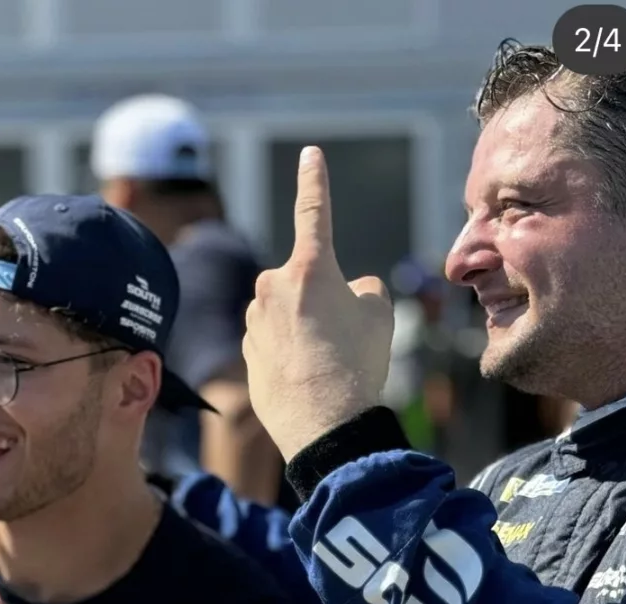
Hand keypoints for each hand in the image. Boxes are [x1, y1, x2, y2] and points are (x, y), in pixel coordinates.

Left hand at [242, 146, 394, 461]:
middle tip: (342, 338)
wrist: (324, 426)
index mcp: (308, 267)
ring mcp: (254, 321)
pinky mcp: (246, 352)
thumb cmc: (356, 365)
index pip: (314, 210)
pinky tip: (306, 382)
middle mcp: (272, 287)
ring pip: (288, 315)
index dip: (315, 180)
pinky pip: (274, 344)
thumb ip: (361, 288)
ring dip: (305, 330)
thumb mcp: (379, 316)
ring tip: (326, 365)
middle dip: (322, 300)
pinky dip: (290, 357)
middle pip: (305, 282)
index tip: (310, 155)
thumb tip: (343, 293)